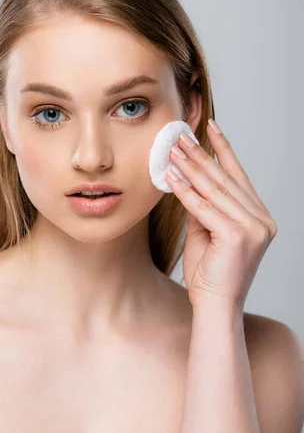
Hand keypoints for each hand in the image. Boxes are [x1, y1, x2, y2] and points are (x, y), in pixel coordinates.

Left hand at [166, 120, 277, 312]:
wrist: (215, 306)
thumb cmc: (210, 271)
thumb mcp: (207, 230)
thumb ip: (203, 205)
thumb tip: (186, 176)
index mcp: (259, 216)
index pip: (238, 176)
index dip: (222, 149)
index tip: (210, 127)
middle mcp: (262, 220)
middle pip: (224, 179)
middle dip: (200, 155)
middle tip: (180, 136)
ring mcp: (253, 228)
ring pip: (214, 190)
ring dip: (190, 168)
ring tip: (172, 150)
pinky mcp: (238, 237)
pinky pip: (204, 208)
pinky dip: (185, 191)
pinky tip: (171, 176)